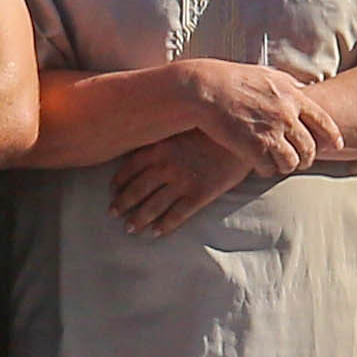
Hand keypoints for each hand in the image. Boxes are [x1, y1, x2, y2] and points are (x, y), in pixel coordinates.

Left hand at [110, 132, 242, 234]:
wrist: (244, 133)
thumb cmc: (214, 127)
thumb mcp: (184, 124)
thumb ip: (166, 135)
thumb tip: (150, 140)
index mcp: (159, 147)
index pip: (129, 168)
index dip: (118, 182)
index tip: (112, 191)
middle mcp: (166, 166)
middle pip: (137, 190)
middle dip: (122, 204)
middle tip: (113, 214)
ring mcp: (182, 181)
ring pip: (153, 205)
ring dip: (139, 219)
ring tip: (130, 228)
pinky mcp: (200, 194)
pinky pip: (177, 214)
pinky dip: (164, 225)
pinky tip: (156, 233)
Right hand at [173, 58, 331, 178]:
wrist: (206, 89)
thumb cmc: (234, 79)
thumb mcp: (268, 75)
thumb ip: (288, 86)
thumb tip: (302, 91)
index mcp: (293, 96)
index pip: (324, 122)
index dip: (332, 137)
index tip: (336, 146)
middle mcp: (286, 115)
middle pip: (310, 148)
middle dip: (306, 158)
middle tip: (299, 161)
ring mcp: (271, 132)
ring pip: (292, 162)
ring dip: (287, 166)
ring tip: (278, 164)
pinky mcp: (254, 148)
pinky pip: (269, 169)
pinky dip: (266, 170)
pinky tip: (260, 165)